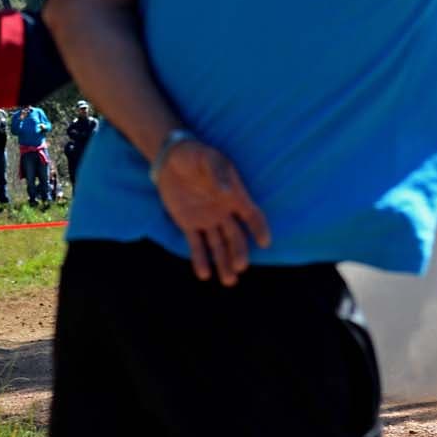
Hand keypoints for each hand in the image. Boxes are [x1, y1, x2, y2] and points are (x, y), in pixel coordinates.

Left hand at [155, 139, 270, 285]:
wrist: (172, 159)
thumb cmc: (197, 155)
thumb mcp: (209, 159)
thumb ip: (218, 174)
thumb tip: (227, 193)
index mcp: (235, 197)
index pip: (252, 216)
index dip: (259, 229)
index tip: (264, 242)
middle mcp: (224, 212)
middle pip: (235, 237)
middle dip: (239, 253)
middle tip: (240, 267)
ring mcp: (208, 220)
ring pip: (218, 246)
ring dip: (223, 263)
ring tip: (228, 281)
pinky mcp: (189, 225)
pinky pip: (196, 245)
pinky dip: (200, 259)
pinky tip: (203, 274)